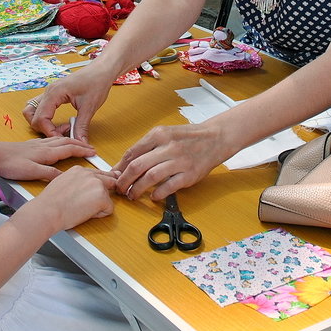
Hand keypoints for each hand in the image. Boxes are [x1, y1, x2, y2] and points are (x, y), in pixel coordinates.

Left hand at [0, 135, 96, 181]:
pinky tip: (56, 141)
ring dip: (71, 140)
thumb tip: (66, 177)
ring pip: (59, 139)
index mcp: (47, 152)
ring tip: (78, 141)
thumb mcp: (32, 172)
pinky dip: (59, 139)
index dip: (82, 151)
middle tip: (91, 147)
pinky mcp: (30, 145)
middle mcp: (44, 146)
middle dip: (80, 144)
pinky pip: (51, 140)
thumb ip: (50, 174)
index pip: (69, 149)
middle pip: (66, 142)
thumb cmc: (11, 164)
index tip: (93, 152)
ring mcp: (37, 144)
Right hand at [22, 64, 116, 140]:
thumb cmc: (96, 81)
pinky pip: (40, 108)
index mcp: (54, 93)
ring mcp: (49, 92)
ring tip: (58, 128)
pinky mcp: (53, 94)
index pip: (41, 118)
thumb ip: (82, 126)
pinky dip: (45, 117)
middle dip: (45, 129)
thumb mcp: (89, 107)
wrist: (102, 70)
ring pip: (32, 111)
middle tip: (63, 133)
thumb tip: (79, 142)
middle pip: (33, 117)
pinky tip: (59, 122)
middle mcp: (48, 92)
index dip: (50, 132)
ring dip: (41, 123)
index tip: (63, 138)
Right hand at [28, 166, 117, 231]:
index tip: (102, 187)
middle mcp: (89, 174)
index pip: (98, 173)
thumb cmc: (50, 203)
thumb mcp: (62, 183)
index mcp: (79, 170)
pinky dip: (101, 214)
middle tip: (103, 198)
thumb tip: (81, 189)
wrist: (47, 211)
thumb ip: (75, 182)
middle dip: (110, 188)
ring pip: (108, 195)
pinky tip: (86, 214)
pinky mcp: (102, 197)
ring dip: (100, 204)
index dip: (101, 182)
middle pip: (110, 179)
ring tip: (83, 209)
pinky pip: (109, 209)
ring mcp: (97, 184)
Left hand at [114, 122, 234, 200]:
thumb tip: (125, 164)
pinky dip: (157, 194)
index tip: (114, 176)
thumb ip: (146, 147)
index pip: (132, 153)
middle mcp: (168, 146)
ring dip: (137, 189)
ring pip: (150, 177)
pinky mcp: (189, 174)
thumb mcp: (165, 133)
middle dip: (124, 181)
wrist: (215, 138)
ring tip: (132, 195)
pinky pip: (168, 187)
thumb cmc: (188, 137)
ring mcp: (179, 161)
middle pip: (137, 166)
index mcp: (159, 134)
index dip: (120, 167)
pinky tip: (153, 196)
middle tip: (120, 189)